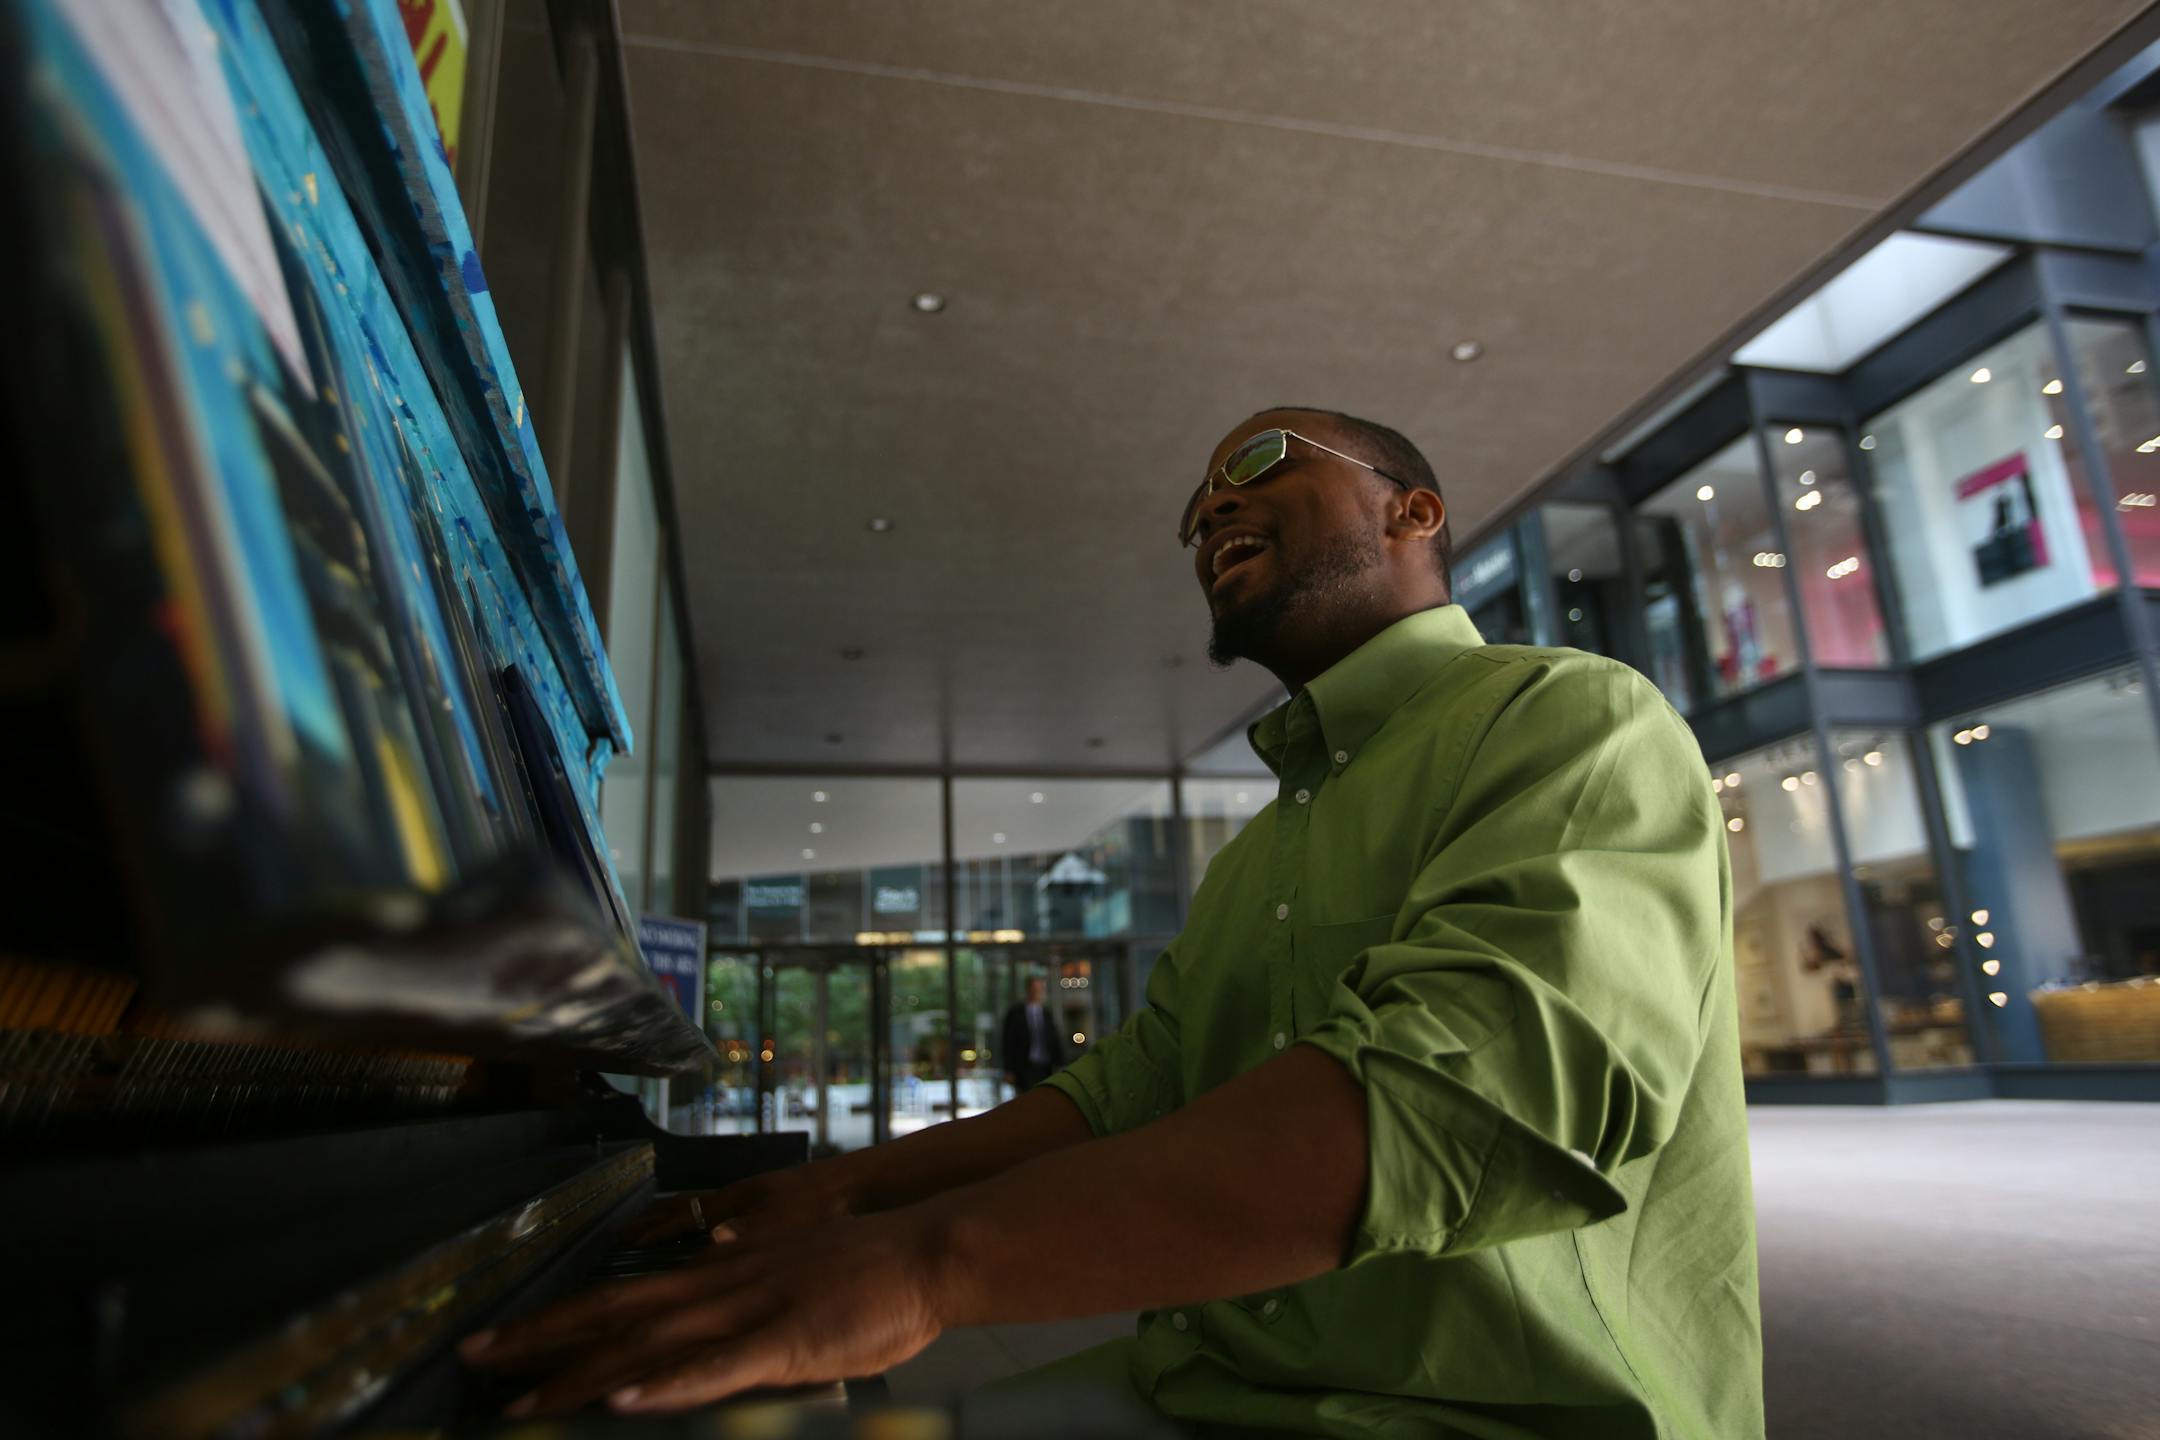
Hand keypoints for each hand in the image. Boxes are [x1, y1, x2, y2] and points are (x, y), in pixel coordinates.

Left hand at [459, 1210, 947, 1416]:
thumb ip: (744, 1281)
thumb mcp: (789, 1269)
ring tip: (522, 1403)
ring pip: (647, 1347)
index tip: (502, 1341)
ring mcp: (747, 1313)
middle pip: (612, 1316)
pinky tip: (624, 1400)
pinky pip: (716, 1368)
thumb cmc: (868, 1270)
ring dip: (579, 1375)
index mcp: (719, 1275)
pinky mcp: (783, 1342)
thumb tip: (709, 1274)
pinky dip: (667, 1385)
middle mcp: (718, 1287)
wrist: (926, 1250)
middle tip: (472, 1363)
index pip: (620, 1298)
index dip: (557, 1319)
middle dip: (538, 1343)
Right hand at [623, 1154, 865, 1245]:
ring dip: (687, 1224)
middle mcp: (745, 1198)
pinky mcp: (782, 1207)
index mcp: (738, 1199)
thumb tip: (707, 1244)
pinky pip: (735, 1217)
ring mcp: (763, 1201)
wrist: (867, 1187)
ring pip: (712, 1212)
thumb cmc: (824, 1206)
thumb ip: (746, 1238)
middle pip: (691, 1207)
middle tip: (631, 1231)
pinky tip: (718, 1244)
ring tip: (665, 1234)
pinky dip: (717, 1229)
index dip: (655, 1229)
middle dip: (660, 1221)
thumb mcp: (781, 1226)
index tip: (627, 1239)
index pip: (684, 1213)